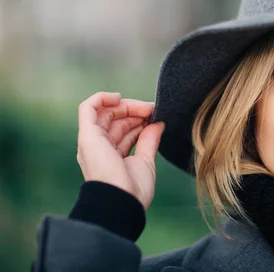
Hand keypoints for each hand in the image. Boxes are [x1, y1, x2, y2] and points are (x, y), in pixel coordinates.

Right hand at [76, 92, 164, 209]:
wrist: (122, 201)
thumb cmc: (134, 190)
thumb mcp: (145, 161)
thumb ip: (149, 141)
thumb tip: (158, 123)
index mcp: (111, 156)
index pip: (125, 130)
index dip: (140, 120)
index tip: (157, 117)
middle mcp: (99, 147)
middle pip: (116, 120)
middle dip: (136, 111)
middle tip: (154, 110)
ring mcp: (92, 141)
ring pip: (106, 112)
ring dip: (127, 106)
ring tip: (147, 108)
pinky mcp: (87, 135)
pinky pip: (88, 108)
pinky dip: (102, 98)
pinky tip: (118, 98)